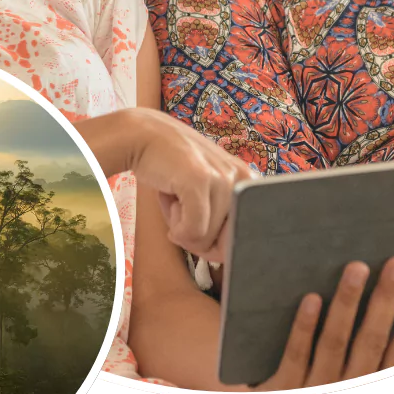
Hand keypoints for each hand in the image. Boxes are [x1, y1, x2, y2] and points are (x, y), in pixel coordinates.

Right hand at [128, 108, 255, 261]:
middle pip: (227, 242)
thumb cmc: (173, 170)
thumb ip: (221, 220)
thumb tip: (224, 257)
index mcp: (248, 182)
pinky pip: (193, 231)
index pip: (250, 234)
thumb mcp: (206, 192)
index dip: (222, 245)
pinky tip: (169, 204)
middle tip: (184, 214)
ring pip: (206, 239)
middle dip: (201, 240)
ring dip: (183, 227)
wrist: (143, 136)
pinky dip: (177, 229)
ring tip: (176, 197)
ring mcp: (222, 178)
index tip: (204, 234)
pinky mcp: (200, 181)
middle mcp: (242, 178)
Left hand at [242, 257, 393, 390]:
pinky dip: (304, 329)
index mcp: (376, 383)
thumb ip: (378, 358)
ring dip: (347, 303)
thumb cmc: (332, 393)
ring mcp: (319, 388)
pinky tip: (312, 299)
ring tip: (356, 267)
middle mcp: (352, 387)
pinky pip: (296, 356)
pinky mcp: (287, 390)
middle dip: (387, 299)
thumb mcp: (362, 383)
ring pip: (335, 341)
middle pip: (373, 339)